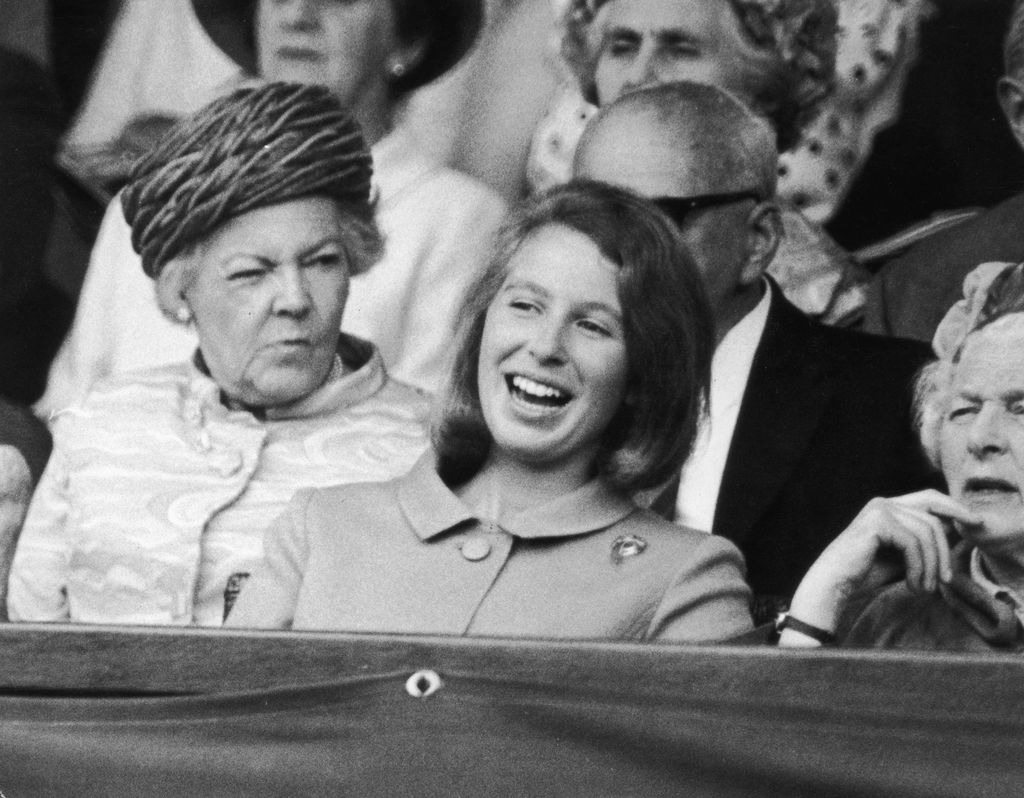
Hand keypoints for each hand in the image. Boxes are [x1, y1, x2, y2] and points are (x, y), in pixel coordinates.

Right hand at [786, 490, 981, 638]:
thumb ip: (925, 543)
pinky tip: (912, 584)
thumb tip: (958, 532)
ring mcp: (880, 509)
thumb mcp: (903, 556)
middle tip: (948, 578)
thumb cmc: (865, 573)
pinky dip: (919, 568)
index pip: (930, 498)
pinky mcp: (878, 522)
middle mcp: (884, 502)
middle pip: (933, 515)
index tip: (976, 523)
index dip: (955, 508)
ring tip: (924, 588)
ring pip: (927, 532)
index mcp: (888, 506)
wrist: (834, 584)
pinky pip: (913, 543)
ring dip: (932, 565)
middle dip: (946, 547)